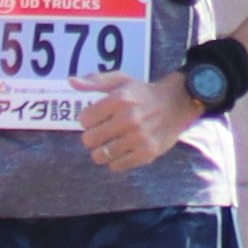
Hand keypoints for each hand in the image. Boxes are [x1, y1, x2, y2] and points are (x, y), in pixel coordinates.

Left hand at [77, 74, 206, 172]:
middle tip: (102, 132)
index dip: (87, 119)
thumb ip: (94, 81)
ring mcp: (139, 138)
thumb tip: (71, 82)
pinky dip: (115, 161)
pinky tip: (121, 151)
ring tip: (109, 144)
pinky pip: (117, 166)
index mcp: (119, 99)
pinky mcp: (147, 153)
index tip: (96, 118)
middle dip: (92, 137)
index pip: (84, 119)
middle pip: (89, 139)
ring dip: (101, 151)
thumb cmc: (143, 93)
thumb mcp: (120, 81)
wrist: (176, 104)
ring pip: (101, 156)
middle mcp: (129, 118)